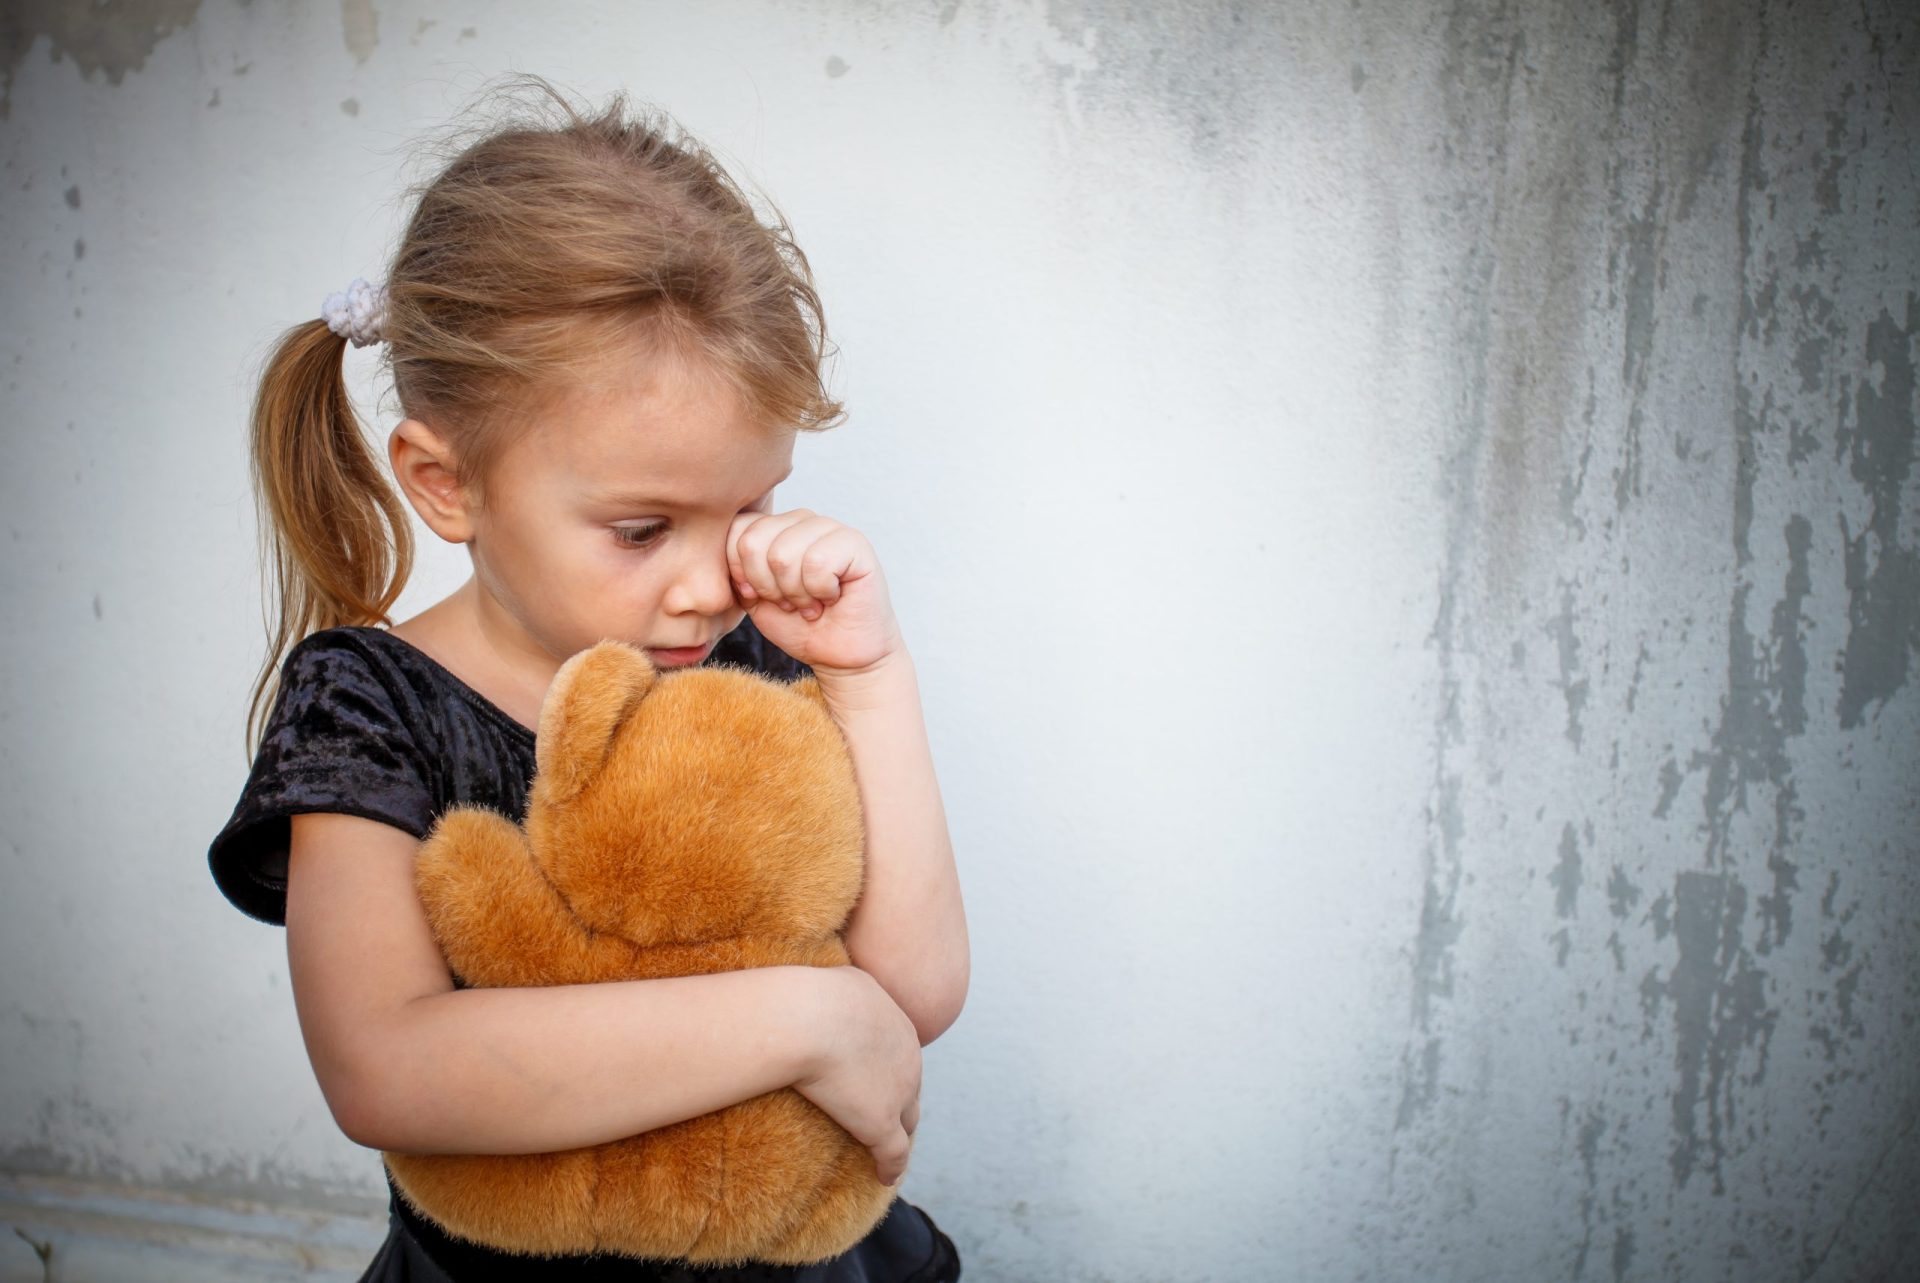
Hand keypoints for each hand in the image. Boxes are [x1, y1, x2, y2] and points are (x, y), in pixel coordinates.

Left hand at [727, 508, 902, 674]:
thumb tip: (717, 546)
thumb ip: (735, 568)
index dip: (742, 573)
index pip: (737, 529)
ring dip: (795, 593)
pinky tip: (832, 597)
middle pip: (754, 542)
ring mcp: (828, 527)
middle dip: (768, 587)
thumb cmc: (799, 626)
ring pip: (783, 553)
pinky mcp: (854, 542)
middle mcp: (801, 520)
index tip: (762, 597)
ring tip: (812, 602)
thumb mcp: (753, 598)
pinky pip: (817, 562)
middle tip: (790, 602)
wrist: (840, 656)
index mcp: (775, 527)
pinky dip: (820, 592)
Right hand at [791, 966, 922, 1186]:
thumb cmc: (811, 994)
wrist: (810, 1018)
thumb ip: (841, 988)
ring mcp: (898, 1093)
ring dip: (899, 1135)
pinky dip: (891, 1167)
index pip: (900, 1054)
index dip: (891, 1069)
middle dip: (902, 1101)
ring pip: (906, 1122)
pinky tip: (884, 1177)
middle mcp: (908, 1059)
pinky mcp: (881, 1123)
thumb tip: (825, 986)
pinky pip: (894, 1153)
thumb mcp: (836, 979)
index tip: (876, 1079)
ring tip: (889, 1152)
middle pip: (910, 1087)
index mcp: (897, 1024)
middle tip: (887, 1115)